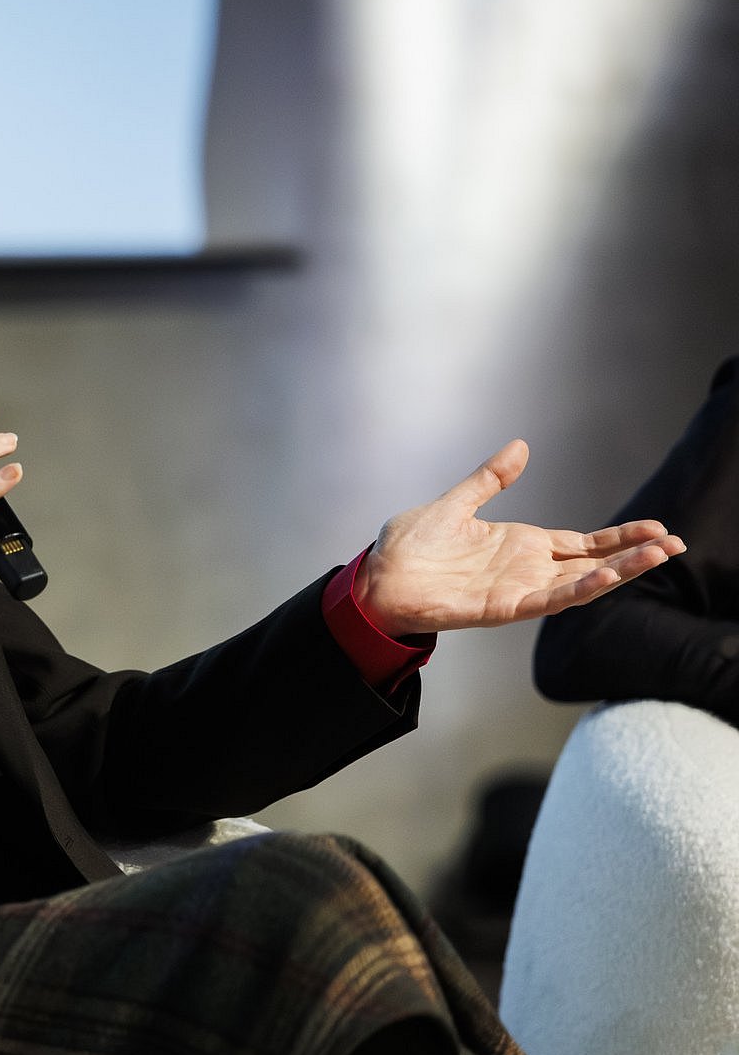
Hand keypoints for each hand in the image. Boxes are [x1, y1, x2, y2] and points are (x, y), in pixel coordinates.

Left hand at [355, 439, 685, 636]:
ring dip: (618, 571)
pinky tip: (606, 577)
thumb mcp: (456, 504)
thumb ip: (490, 480)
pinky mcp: (501, 607)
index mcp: (518, 545)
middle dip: (634, 555)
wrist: (376, 578)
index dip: (618, 538)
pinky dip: (578, 589)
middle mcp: (525, 569)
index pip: (581, 542)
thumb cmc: (408, 548)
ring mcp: (517, 589)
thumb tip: (520, 447)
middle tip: (677, 544)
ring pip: (579, 582)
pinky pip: (547, 599)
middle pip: (591, 562)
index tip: (657, 529)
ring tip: (659, 556)